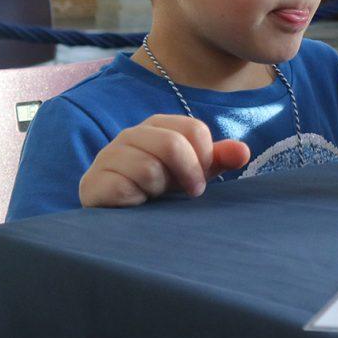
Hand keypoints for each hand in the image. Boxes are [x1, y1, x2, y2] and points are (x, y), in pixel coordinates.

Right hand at [78, 114, 250, 208]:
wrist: (113, 212)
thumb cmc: (156, 186)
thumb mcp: (190, 171)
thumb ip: (216, 159)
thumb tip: (244, 152)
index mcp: (157, 125)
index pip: (194, 129)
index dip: (205, 158)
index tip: (202, 179)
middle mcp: (131, 134)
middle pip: (172, 144)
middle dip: (188, 173)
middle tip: (190, 192)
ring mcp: (108, 156)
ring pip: (149, 167)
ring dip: (159, 189)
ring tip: (153, 195)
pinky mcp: (93, 182)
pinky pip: (124, 187)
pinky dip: (137, 200)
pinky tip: (133, 204)